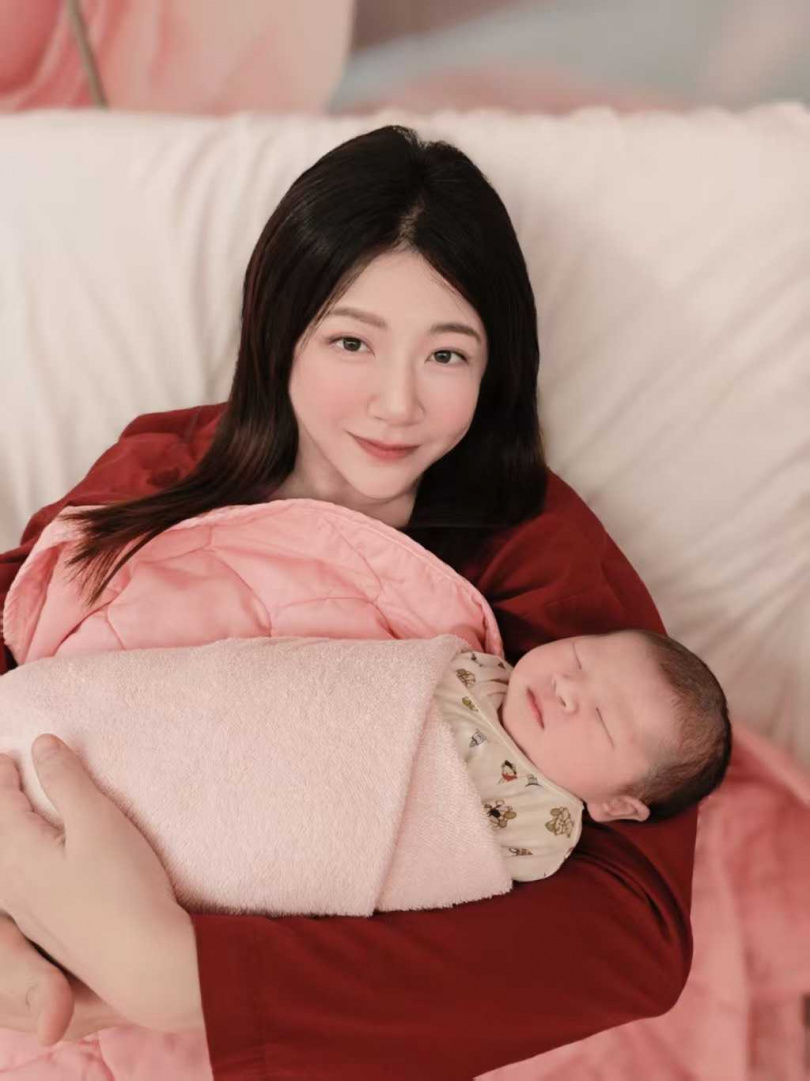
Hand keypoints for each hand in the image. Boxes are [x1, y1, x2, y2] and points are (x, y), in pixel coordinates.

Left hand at [0, 736, 202, 1033]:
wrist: (145, 964)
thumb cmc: (123, 889)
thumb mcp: (98, 821)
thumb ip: (66, 781)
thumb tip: (42, 745)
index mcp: (21, 853)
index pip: (3, 804)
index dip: (6, 775)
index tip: (8, 756)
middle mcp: (14, 886)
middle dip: (2, 804)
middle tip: (7, 778)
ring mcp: (30, 913)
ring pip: (4, 866)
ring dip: (7, 835)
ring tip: (16, 818)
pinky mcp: (50, 931)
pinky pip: (15, 888)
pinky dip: (15, 864)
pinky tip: (31, 871)